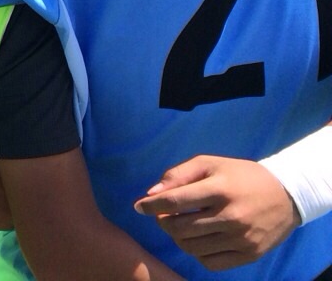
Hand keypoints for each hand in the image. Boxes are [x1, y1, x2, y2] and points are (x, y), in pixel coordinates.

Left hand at [134, 155, 299, 269]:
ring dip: (178, 238)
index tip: (139, 206)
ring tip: (181, 226)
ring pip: (192, 247)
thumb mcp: (210, 163)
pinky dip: (197, 253)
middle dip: (163, 222)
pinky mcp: (249, 254)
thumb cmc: (240, 175)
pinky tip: (199, 240)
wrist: (286, 195)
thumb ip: (178, 175)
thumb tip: (151, 193)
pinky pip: (210, 263)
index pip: (175, 201)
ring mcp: (242, 238)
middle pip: (180, 228)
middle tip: (163, 215)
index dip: (151, 205)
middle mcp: (231, 216)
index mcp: (220, 189)